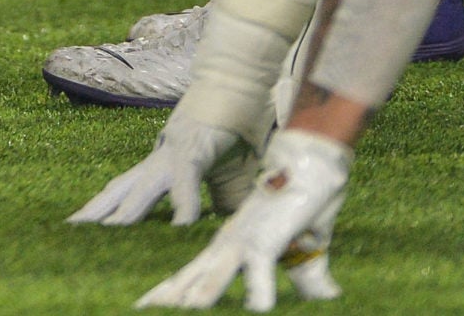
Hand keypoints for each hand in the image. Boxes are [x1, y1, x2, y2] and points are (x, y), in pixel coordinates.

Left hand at [70, 117, 245, 226]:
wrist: (238, 82)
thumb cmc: (232, 130)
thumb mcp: (227, 177)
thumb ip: (223, 202)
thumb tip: (222, 230)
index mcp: (161, 167)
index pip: (125, 194)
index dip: (105, 213)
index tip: (83, 234)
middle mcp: (159, 161)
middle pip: (118, 193)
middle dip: (94, 216)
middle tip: (67, 237)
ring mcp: (174, 154)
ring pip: (141, 191)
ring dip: (122, 217)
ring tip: (104, 240)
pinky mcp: (195, 149)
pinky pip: (185, 181)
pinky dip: (183, 206)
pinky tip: (180, 229)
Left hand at [137, 130, 347, 309]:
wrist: (314, 162)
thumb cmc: (306, 206)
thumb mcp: (303, 251)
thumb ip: (307, 277)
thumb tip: (328, 297)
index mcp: (225, 245)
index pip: (187, 275)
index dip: (167, 294)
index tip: (145, 307)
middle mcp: (226, 244)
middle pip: (186, 279)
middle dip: (164, 298)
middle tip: (136, 311)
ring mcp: (243, 241)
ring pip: (213, 279)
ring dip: (196, 300)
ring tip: (178, 314)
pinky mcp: (266, 239)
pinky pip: (260, 273)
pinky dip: (258, 296)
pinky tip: (258, 313)